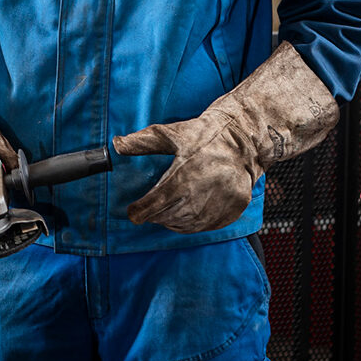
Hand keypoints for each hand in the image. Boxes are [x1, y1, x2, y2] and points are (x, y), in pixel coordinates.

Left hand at [115, 43, 339, 233]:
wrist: (245, 138)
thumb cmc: (206, 134)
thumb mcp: (172, 133)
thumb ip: (142, 142)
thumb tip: (116, 145)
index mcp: (185, 174)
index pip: (156, 203)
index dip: (140, 211)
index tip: (133, 213)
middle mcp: (203, 193)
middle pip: (169, 216)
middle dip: (155, 215)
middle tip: (149, 211)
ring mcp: (220, 203)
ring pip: (187, 225)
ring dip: (172, 222)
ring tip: (166, 214)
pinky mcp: (233, 209)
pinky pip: (207, 226)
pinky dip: (193, 225)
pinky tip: (186, 216)